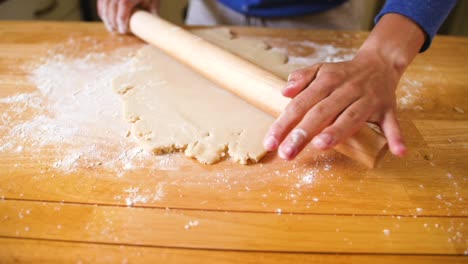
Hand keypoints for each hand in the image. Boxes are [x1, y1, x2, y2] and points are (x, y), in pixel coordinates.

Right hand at [97, 0, 158, 33]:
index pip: (123, 9)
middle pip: (111, 9)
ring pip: (104, 5)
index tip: (123, 31)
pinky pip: (101, 1)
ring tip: (110, 27)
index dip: (121, 22)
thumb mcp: (152, 1)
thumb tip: (154, 30)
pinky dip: (102, 10)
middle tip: (115, 30)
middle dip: (112, 22)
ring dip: (106, 17)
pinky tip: (105, 17)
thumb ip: (152, 14)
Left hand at [263, 49, 405, 159]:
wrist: (380, 63)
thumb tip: (284, 91)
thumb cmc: (343, 73)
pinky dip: (396, 136)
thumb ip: (301, 78)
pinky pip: (392, 123)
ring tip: (321, 145)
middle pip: (321, 112)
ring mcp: (368, 100)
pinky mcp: (387, 108)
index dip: (284, 124)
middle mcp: (346, 89)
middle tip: (287, 153)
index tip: (270, 143)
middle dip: (302, 133)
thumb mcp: (320, 69)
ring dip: (338, 131)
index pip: (300, 104)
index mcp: (327, 80)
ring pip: (351, 117)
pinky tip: (398, 152)